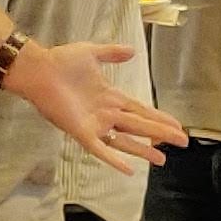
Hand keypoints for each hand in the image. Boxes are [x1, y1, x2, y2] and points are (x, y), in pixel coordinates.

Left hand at [5, 39, 183, 169]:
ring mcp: (94, 124)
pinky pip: (101, 149)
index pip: (141, 109)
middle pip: (140, 126)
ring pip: (126, 140)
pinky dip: (115, 159)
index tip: (177, 125)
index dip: (159, 117)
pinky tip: (130, 170)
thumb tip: (133, 51)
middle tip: (182, 142)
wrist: (38, 69)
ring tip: (162, 159)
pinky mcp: (81, 132)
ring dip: (144, 150)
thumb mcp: (92, 53)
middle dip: (161, 134)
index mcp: (110, 97)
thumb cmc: (61, 61)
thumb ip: (112, 54)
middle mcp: (105, 113)